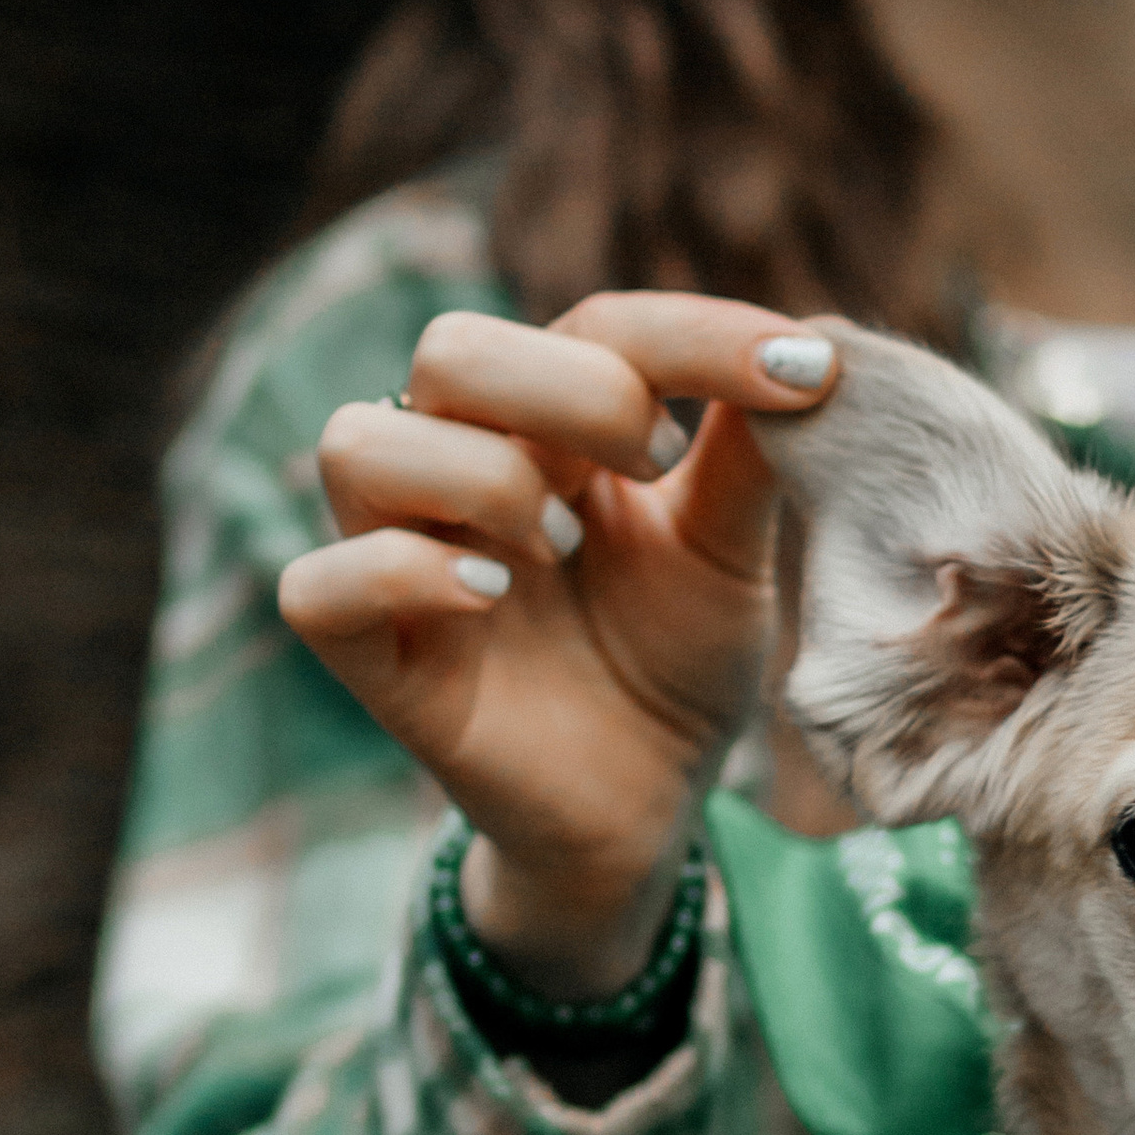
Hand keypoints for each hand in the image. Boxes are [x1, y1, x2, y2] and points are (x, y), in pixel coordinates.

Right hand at [280, 296, 844, 995]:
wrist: (648, 806)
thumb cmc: (675, 664)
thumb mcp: (731, 558)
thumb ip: (752, 459)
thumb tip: (816, 349)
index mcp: (551, 427)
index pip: (596, 327)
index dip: (693, 336)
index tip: (801, 375)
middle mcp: (461, 467)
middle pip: (451, 351)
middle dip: (572, 391)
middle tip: (659, 468)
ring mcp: (403, 559)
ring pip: (360, 447)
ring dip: (479, 478)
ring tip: (562, 546)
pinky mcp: (373, 658)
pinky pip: (318, 588)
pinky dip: (401, 575)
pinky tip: (491, 600)